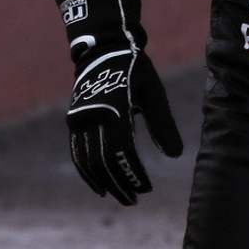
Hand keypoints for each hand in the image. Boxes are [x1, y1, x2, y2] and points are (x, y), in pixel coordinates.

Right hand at [67, 46, 182, 205]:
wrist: (103, 48)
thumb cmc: (135, 69)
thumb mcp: (154, 92)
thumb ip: (163, 124)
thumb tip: (175, 155)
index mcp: (114, 109)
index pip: (122, 152)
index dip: (133, 173)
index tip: (146, 188)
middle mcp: (92, 117)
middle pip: (103, 162)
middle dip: (118, 183)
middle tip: (133, 200)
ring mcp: (79, 120)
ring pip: (87, 161)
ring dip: (102, 181)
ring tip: (118, 196)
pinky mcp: (74, 121)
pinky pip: (77, 153)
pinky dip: (87, 171)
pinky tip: (98, 184)